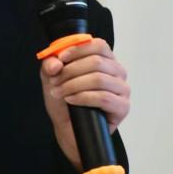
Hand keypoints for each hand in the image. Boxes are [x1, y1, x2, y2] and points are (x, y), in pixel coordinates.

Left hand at [39, 38, 130, 170]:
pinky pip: (104, 98)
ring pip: (99, 79)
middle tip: (55, 81)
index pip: (98, 45)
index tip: (61, 58)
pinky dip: (83, 97)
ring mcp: (122, 89)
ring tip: (60, 92)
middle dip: (71, 71)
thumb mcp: (52, 78)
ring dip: (74, 85)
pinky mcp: (122, 107)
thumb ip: (50, 65)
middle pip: (96, 62)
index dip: (78, 49)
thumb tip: (55, 63)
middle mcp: (117, 72)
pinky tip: (71, 100)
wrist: (68, 128)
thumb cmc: (65, 100)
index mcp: (106, 60)